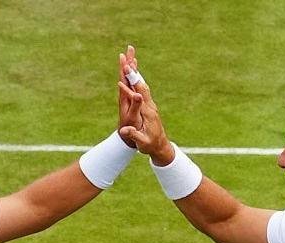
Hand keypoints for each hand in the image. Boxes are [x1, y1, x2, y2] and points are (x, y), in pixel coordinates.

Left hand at [117, 46, 142, 146]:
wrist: (126, 139)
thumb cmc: (131, 131)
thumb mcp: (134, 119)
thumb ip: (135, 106)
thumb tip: (137, 94)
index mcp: (126, 99)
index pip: (124, 80)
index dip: (125, 68)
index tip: (125, 56)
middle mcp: (126, 97)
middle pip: (126, 76)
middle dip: (128, 62)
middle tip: (129, 48)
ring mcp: (129, 98)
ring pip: (129, 79)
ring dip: (131, 67)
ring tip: (133, 55)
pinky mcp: (132, 101)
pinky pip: (133, 85)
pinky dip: (135, 76)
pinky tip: (136, 72)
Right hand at [117, 47, 172, 163]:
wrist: (161, 147)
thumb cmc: (150, 146)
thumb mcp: (142, 143)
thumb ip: (134, 135)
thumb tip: (124, 130)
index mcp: (147, 111)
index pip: (138, 92)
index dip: (132, 81)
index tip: (126, 68)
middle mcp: (150, 105)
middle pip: (141, 83)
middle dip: (134, 68)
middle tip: (129, 53)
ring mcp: (150, 104)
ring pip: (142, 83)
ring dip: (136, 71)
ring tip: (131, 57)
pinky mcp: (148, 105)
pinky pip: (142, 89)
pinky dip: (137, 79)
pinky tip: (135, 73)